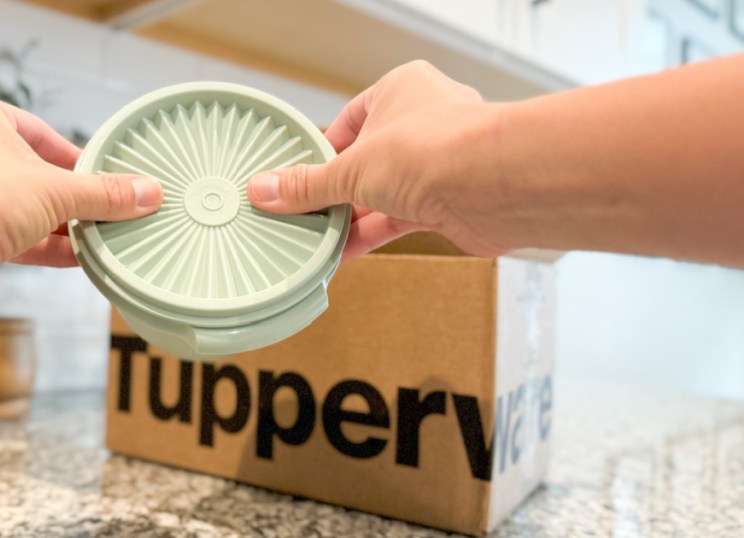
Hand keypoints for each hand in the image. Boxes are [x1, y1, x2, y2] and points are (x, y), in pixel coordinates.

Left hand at [0, 87, 162, 317]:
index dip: (75, 158)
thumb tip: (145, 192)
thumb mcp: (55, 190)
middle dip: (65, 197)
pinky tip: (72, 258)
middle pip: (25, 172)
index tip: (104, 177)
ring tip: (94, 237)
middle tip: (102, 210)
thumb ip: (103, 193)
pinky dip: (37, 246)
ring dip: (54, 225)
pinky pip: (2, 235)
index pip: (36, 132)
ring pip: (13, 206)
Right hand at [247, 61, 506, 259]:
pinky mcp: (448, 203)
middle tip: (298, 214)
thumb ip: (308, 185)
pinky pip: (398, 220)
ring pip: (381, 194)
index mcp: (400, 91)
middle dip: (333, 192)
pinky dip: (369, 236)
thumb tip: (264, 190)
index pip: (348, 121)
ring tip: (312, 241)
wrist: (498, 185)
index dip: (320, 153)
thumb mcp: (352, 168)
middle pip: (364, 162)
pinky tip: (340, 255)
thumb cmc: (435, 149)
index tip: (293, 179)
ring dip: (349, 219)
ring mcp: (437, 165)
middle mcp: (422, 123)